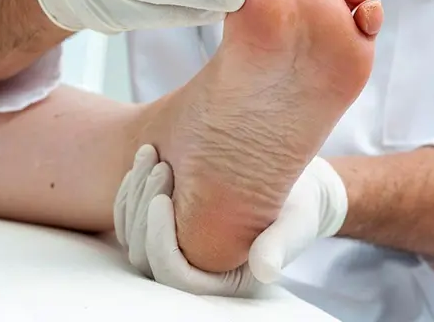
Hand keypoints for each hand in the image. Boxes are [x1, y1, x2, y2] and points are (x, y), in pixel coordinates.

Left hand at [114, 146, 347, 294]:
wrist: (296, 185)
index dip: (160, 241)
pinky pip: (134, 214)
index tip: (162, 199)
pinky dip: (133, 186)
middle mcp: (195, 268)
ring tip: (151, 154)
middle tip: (159, 166)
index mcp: (222, 278)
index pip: (174, 274)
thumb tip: (265, 268)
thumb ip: (280, 245)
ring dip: (134, 193)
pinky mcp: (171, 222)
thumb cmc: (300, 206)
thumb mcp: (296, 222)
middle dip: (143, 209)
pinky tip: (148, 155)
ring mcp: (179, 245)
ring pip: (133, 233)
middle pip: (144, 254)